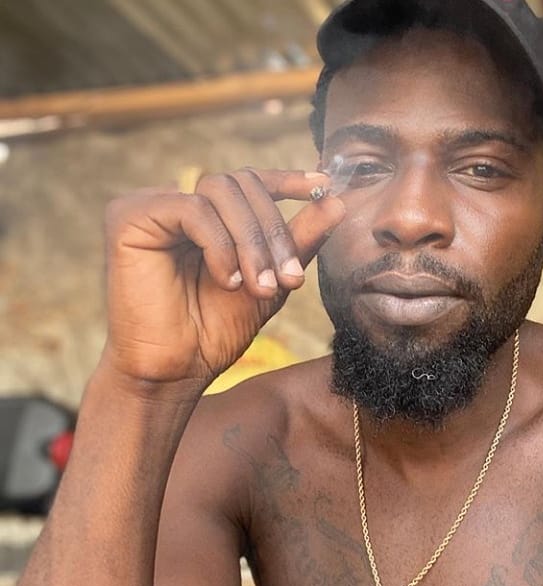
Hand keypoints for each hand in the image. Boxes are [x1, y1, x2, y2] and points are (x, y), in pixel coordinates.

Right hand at [101, 169, 344, 389]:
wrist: (176, 371)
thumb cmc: (217, 329)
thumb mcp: (271, 280)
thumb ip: (299, 241)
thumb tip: (336, 200)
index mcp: (207, 216)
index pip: (249, 181)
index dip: (287, 179)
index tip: (323, 184)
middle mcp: (177, 204)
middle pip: (239, 183)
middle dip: (272, 231)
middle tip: (288, 280)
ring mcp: (151, 207)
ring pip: (219, 191)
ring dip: (251, 242)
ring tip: (259, 288)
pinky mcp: (128, 217)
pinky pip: (192, 210)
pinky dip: (220, 246)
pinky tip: (228, 282)